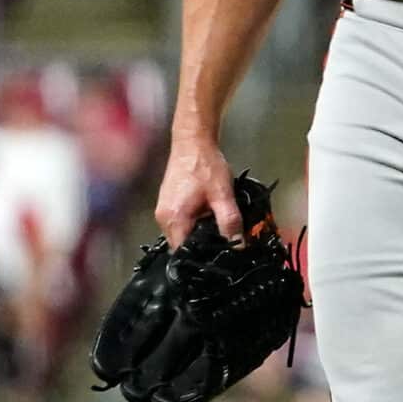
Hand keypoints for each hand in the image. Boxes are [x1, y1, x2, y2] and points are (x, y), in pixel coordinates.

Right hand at [154, 133, 242, 249]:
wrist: (193, 142)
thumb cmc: (205, 166)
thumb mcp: (223, 195)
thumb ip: (230, 222)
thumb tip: (238, 245)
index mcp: (173, 219)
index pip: (184, 253)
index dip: (202, 258)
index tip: (220, 259)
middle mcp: (164, 219)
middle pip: (183, 246)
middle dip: (203, 246)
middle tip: (225, 244)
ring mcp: (164, 211)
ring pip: (184, 234)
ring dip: (200, 234)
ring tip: (220, 230)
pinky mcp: (169, 205)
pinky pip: (182, 224)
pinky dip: (196, 224)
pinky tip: (210, 217)